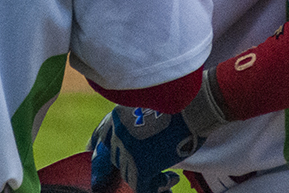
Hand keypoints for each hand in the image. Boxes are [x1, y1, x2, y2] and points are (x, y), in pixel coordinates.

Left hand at [87, 107, 203, 192]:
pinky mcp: (141, 166)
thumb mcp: (148, 107)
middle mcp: (117, 133)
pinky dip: (158, 185)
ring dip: (146, 176)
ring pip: (128, 174)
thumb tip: (143, 143)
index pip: (99, 137)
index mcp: (117, 117)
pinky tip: (172, 178)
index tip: (96, 155)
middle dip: (129, 164)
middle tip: (150, 166)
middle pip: (115, 158)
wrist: (192, 106)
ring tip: (167, 174)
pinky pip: (142, 186)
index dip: (98, 149)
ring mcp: (127, 150)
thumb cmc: (178, 104)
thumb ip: (137, 122)